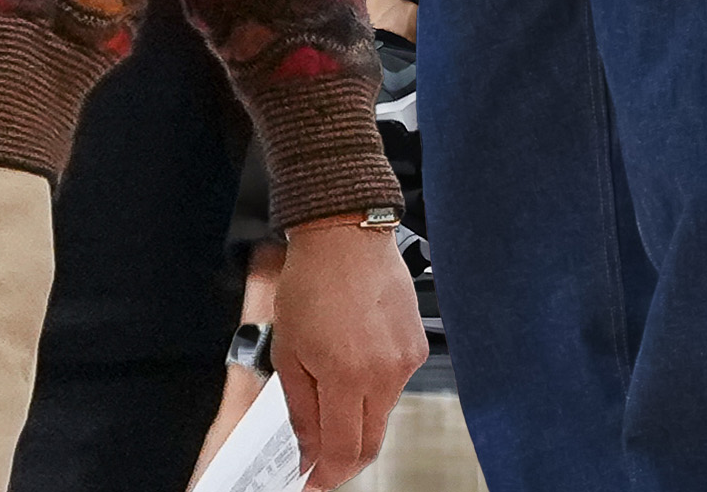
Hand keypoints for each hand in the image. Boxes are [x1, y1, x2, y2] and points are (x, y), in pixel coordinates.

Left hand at [269, 216, 426, 488]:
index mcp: (348, 376)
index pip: (343, 450)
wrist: (346, 238)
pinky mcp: (417, 345)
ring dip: (357, 418)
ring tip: (331, 390)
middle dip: (345, 459)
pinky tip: (353, 362)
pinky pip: (394, 384)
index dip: (326, 474)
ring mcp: (407, 360)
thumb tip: (309, 449)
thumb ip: (302, 409)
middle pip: (371, 441)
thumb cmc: (312, 284)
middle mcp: (386, 372)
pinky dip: (372, 388)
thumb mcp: (289, 353)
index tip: (312, 480)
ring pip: (382, 414)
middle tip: (320, 461)